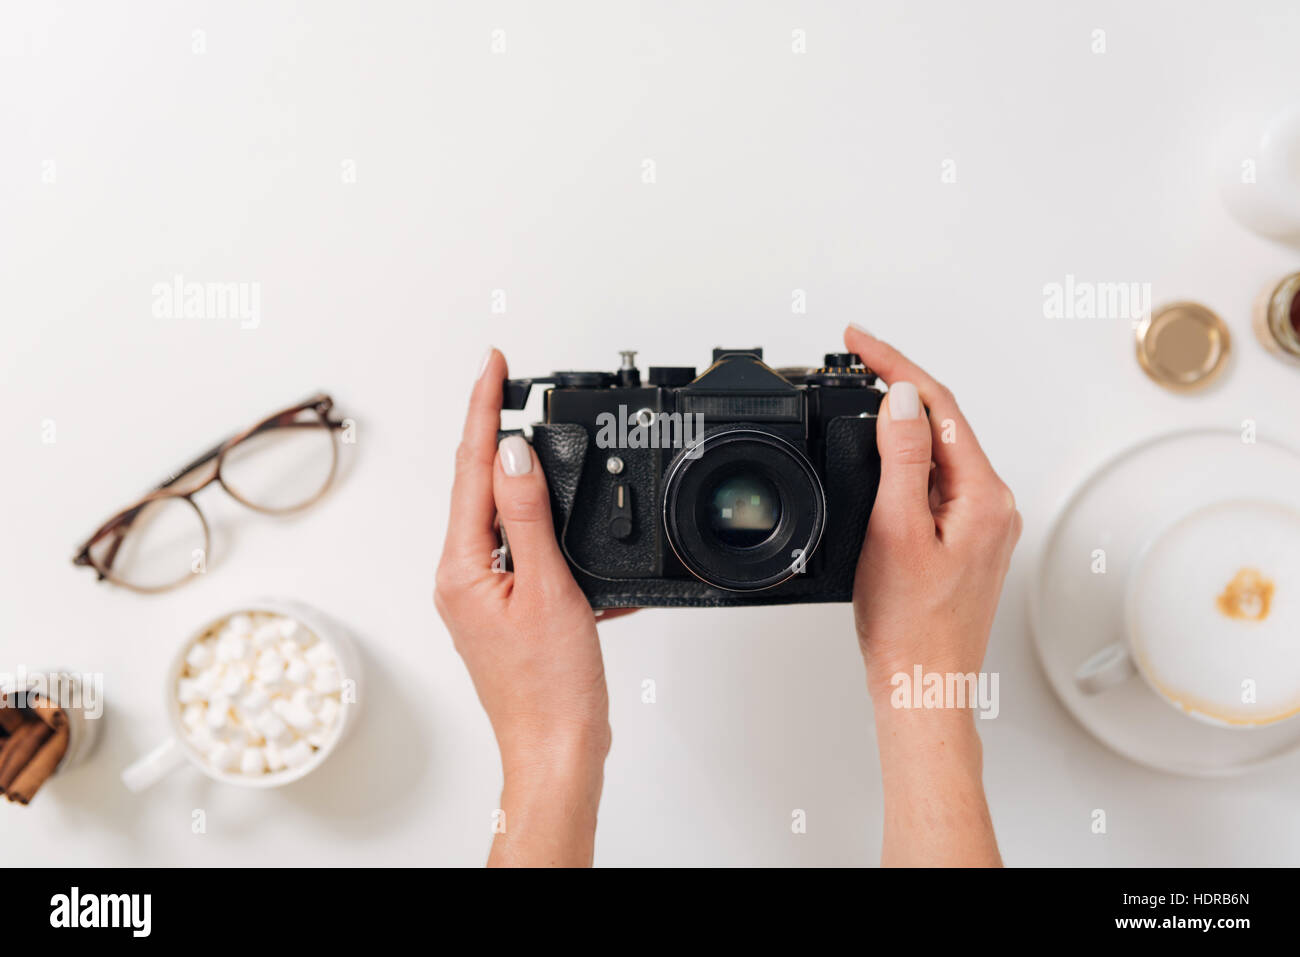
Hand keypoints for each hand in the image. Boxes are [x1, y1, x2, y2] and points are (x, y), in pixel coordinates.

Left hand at [435, 348, 621, 866]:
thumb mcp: (547, 588)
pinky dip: (552, 532)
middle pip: (478, 487)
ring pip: (505, 518)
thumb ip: (529, 516)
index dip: (482, 408)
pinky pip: (527, 552)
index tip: (493, 364)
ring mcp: (483, 594)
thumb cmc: (551, 688)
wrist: (559, 751)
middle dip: (495, 431)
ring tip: (536, 434)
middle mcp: (462, 577)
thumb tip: (512, 452)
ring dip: (525, 479)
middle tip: (508, 381)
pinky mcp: (509, 609)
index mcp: (460, 568)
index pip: (471, 469)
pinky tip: (572, 522)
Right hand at [845, 324, 1020, 866]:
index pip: (939, 406)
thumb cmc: (911, 626)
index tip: (858, 340)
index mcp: (984, 496)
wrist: (922, 685)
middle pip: (942, 422)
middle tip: (852, 359)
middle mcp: (991, 504)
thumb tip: (901, 399)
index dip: (894, 365)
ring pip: (936, 452)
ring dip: (898, 423)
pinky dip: (903, 460)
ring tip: (856, 399)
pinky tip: (876, 459)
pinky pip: (933, 481)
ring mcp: (979, 523)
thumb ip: (901, 458)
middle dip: (896, 386)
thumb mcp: (896, 531)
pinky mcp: (962, 540)